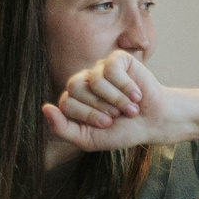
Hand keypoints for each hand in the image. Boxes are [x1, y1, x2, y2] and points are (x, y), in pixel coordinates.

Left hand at [42, 52, 185, 154]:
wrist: (153, 123)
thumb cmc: (121, 131)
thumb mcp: (88, 139)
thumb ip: (62, 128)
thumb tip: (44, 108)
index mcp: (74, 99)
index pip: (66, 102)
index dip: (87, 115)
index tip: (106, 125)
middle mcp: (84, 81)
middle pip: (75, 88)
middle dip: (98, 107)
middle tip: (116, 117)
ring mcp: (100, 69)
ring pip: (95, 80)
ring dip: (115, 100)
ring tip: (130, 109)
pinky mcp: (117, 60)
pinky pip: (112, 69)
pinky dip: (126, 86)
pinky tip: (137, 95)